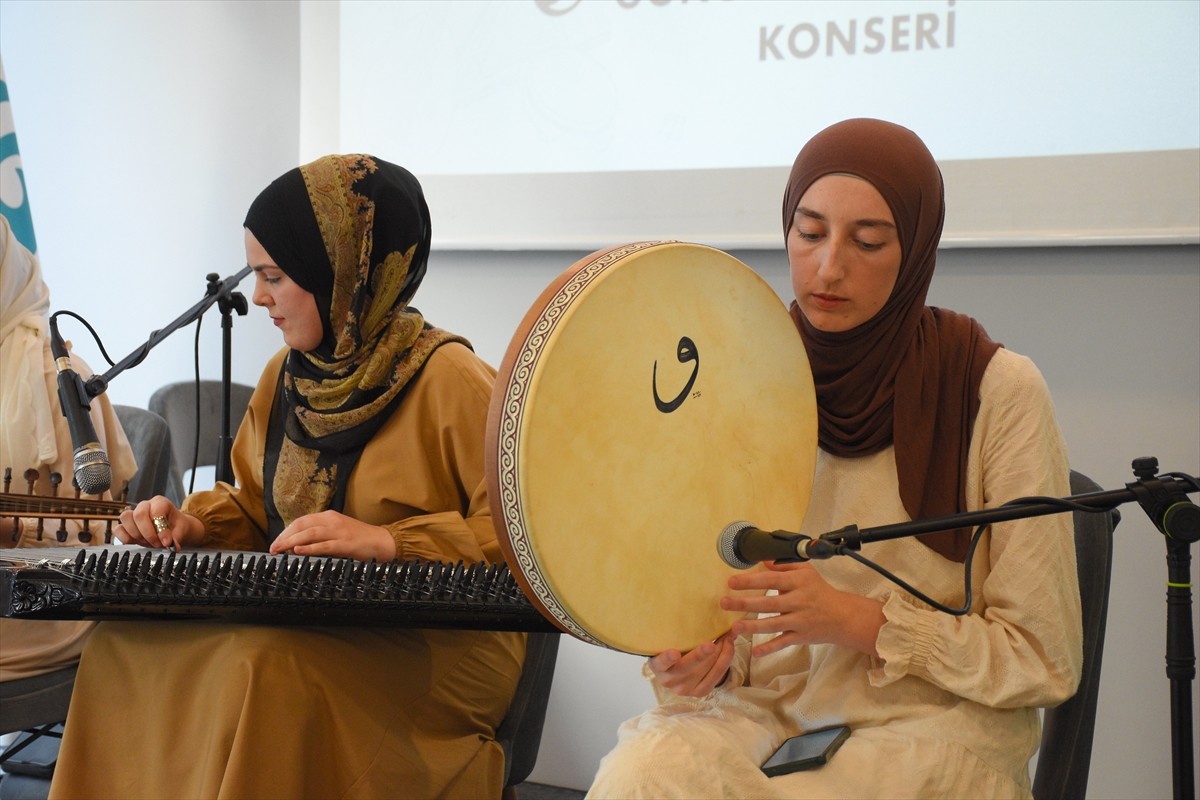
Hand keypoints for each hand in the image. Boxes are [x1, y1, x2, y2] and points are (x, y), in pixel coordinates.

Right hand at [114, 497, 204, 550]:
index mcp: (160, 503)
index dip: (160, 529)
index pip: (156, 511)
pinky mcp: (125, 525)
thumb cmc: (176, 526)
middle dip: (148, 533)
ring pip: (125, 518)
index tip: (166, 542)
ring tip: (148, 543)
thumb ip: (176, 538)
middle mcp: (145, 505)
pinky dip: (125, 538)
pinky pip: (118, 529)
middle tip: (157, 544)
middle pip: (139, 514)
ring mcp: (133, 514)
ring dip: (137, 535)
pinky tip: (137, 542)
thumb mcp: (181, 531)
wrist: (172, 529)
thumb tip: (171, 545)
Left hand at [268, 509, 395, 561]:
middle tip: (273, 548)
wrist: (382, 541)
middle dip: (284, 536)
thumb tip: (298, 545)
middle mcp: (332, 521)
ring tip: (280, 550)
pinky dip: (309, 548)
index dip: (286, 531)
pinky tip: (298, 551)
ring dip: (291, 542)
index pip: (302, 521)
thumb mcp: (338, 531)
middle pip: (302, 525)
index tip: (276, 542)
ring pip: (309, 533)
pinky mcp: (345, 544)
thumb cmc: (360, 539)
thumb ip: (321, 535)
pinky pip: (324, 545)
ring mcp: (339, 532)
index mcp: (329, 517)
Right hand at [647, 632, 735, 696]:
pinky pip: (716, 675)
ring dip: (720, 652)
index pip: (661, 663)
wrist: (677, 670)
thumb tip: (699, 612)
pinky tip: (729, 646)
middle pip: (687, 668)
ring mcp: (685, 689)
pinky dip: (725, 659)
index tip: (674, 653)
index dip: (667, 659)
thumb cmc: (673, 647)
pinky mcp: (701, 692)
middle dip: (701, 655)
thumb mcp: (670, 642)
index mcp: (658, 666)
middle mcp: (669, 681)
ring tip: (728, 636)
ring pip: (706, 670)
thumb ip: (679, 633)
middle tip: (711, 644)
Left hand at [722, 561, 884, 657]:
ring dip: (753, 627)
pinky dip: (770, 648)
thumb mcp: (806, 571)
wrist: (842, 616)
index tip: (731, 582)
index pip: (772, 579)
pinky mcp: (801, 637)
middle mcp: (798, 601)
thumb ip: (784, 564)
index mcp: (798, 582)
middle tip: (724, 602)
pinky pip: (783, 642)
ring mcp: (799, 621)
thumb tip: (762, 559)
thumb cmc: (820, 590)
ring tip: (734, 627)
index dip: (751, 580)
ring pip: (773, 624)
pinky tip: (755, 652)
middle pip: (769, 603)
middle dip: (745, 603)